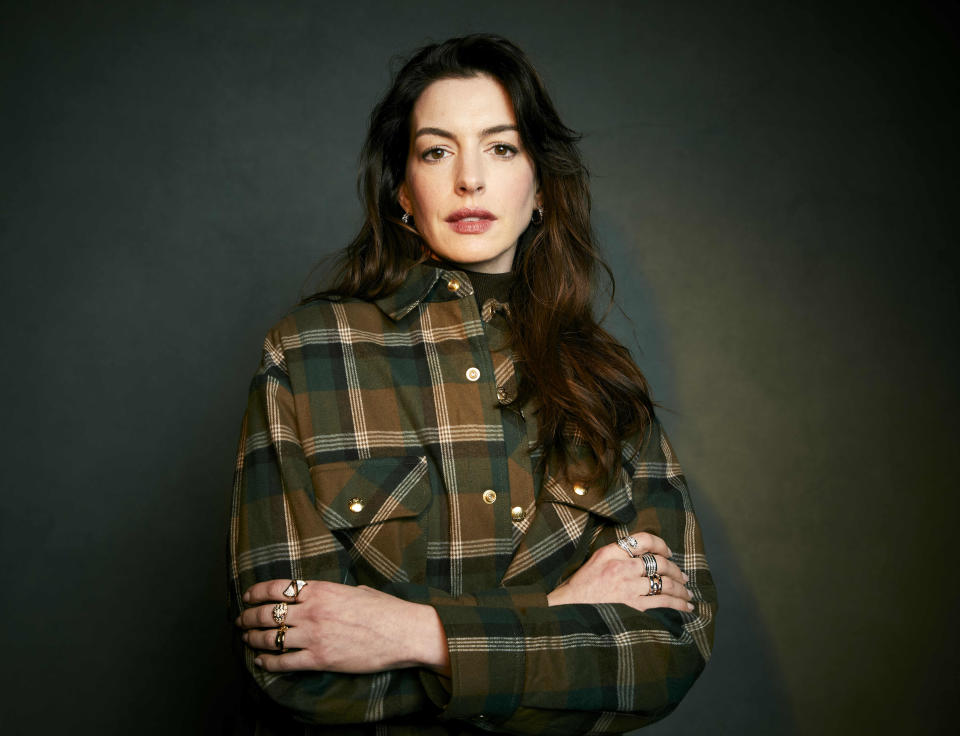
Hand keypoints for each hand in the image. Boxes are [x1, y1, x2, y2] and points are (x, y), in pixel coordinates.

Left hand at [236, 580, 449, 674]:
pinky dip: (268, 663)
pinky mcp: (320, 659)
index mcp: (320, 590)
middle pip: (267, 613)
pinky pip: (284, 663)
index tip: (247, 597)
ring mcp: (314, 636)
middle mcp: (312, 611)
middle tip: (241, 621)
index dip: (256, 592)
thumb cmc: (385, 609)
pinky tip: (262, 662)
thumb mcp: (355, 590)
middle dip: (249, 617)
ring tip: (247, 640)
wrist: (403, 632)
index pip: (277, 588)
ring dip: (254, 640)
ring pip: (271, 638)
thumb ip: (331, 593)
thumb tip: (319, 596)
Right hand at [546, 532, 693, 612]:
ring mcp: (629, 586)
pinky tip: (686, 606)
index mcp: (613, 552)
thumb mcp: (598, 558)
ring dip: (681, 588)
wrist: (572, 606)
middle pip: (659, 563)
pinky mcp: (633, 605)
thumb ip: (620, 553)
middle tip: (683, 576)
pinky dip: (678, 603)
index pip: (644, 540)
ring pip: (665, 583)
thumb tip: (645, 553)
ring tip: (688, 593)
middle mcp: (623, 566)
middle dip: (676, 570)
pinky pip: (662, 602)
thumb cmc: (584, 583)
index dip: (661, 544)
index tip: (669, 552)